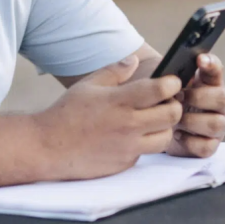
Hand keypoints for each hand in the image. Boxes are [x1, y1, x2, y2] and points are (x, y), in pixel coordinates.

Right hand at [33, 55, 183, 180]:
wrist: (49, 147)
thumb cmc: (67, 113)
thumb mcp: (88, 85)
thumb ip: (114, 72)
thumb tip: (133, 60)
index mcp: (119, 101)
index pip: (159, 90)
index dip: (171, 83)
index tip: (171, 81)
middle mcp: (128, 125)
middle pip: (171, 115)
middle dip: (174, 105)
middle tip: (167, 101)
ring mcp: (129, 146)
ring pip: (166, 137)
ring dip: (164, 127)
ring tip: (153, 120)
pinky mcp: (126, 163)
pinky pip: (147, 152)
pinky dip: (146, 143)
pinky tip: (133, 135)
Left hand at [166, 54, 224, 158]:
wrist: (159, 129)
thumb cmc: (165, 102)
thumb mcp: (166, 86)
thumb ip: (169, 77)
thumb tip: (165, 74)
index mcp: (208, 84)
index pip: (216, 69)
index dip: (211, 63)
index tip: (200, 59)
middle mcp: (217, 104)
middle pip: (223, 98)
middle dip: (199, 97)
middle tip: (179, 97)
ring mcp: (216, 125)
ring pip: (217, 123)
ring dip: (193, 121)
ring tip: (176, 119)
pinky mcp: (209, 145)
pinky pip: (207, 146)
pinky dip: (190, 141)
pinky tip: (177, 134)